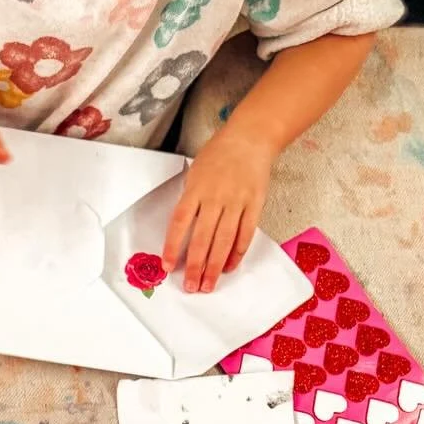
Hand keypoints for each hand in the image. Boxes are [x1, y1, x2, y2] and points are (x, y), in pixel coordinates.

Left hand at [161, 126, 276, 292]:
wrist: (251, 136)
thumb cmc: (219, 155)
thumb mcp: (195, 173)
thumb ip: (190, 201)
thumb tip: (182, 233)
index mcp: (196, 189)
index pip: (180, 223)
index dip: (173, 247)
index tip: (168, 267)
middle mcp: (215, 196)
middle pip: (202, 238)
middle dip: (195, 266)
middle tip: (191, 287)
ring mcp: (236, 201)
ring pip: (224, 240)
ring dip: (215, 266)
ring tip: (208, 285)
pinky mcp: (254, 203)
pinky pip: (245, 233)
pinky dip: (237, 252)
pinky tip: (229, 267)